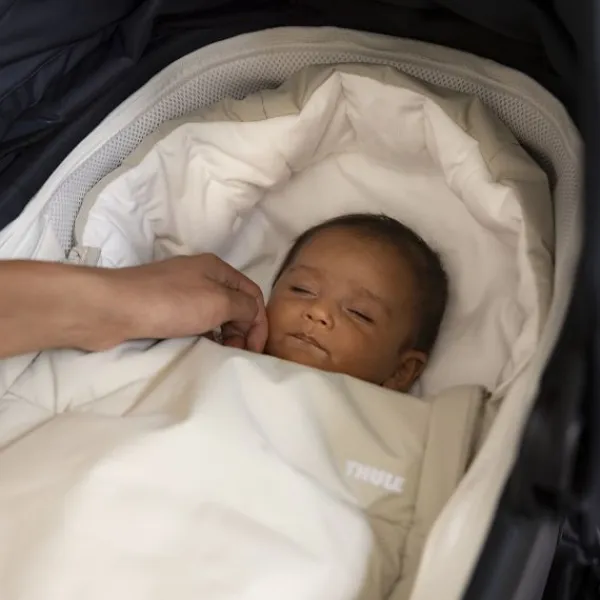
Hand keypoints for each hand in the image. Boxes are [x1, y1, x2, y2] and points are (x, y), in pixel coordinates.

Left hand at [112, 254, 267, 351]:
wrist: (112, 308)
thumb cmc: (170, 302)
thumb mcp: (219, 302)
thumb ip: (245, 307)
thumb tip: (251, 316)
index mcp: (217, 268)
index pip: (252, 294)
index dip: (260, 322)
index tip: (255, 350)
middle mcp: (200, 276)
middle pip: (235, 304)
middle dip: (243, 329)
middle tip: (237, 353)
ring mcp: (179, 291)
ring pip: (214, 314)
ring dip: (224, 334)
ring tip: (221, 353)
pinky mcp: (162, 308)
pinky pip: (194, 321)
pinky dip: (204, 334)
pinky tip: (201, 347)